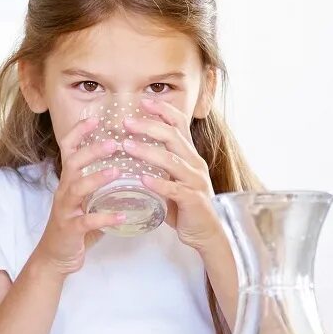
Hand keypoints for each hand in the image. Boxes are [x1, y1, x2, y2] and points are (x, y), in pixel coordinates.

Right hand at [32, 116, 127, 275]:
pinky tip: (122, 216)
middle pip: (72, 163)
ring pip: (77, 189)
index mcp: (68, 181)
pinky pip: (87, 222)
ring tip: (117, 171)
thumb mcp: (86, 200)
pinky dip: (104, 218)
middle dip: (91, 151)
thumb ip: (102, 185)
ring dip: (96, 178)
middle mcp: (64, 191)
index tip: (96, 118)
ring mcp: (65, 210)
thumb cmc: (75, 226)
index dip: (79, 132)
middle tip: (114, 141)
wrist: (55, 257)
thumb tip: (130, 168)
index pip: (68, 150)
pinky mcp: (70, 230)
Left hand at [123, 96, 225, 250]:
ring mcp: (195, 182)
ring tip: (126, 146)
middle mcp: (194, 164)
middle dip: (149, 126)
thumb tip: (129, 146)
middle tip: (125, 121)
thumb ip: (158, 164)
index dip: (163, 111)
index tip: (143, 101)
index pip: (179, 125)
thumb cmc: (184, 204)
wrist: (206, 232)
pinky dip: (159, 184)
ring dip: (147, 152)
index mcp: (189, 156)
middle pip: (173, 137)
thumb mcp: (172, 178)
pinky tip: (143, 180)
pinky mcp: (193, 201)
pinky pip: (174, 190)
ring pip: (172, 161)